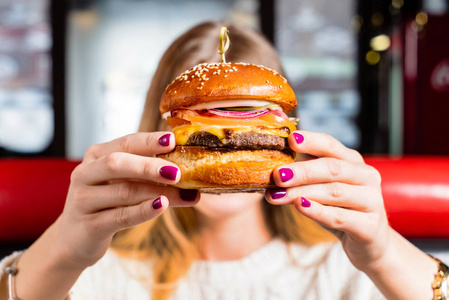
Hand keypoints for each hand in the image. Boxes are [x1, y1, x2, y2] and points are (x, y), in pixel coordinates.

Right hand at [55, 132, 199, 268]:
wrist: (73, 240)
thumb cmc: (105, 204)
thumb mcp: (118, 181)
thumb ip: (142, 171)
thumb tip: (185, 167)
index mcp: (96, 156)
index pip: (125, 143)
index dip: (149, 141)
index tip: (173, 141)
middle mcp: (86, 174)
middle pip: (117, 164)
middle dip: (149, 166)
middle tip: (178, 172)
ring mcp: (84, 200)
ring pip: (124, 192)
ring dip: (159, 192)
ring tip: (187, 195)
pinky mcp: (89, 226)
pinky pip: (121, 216)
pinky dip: (144, 210)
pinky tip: (162, 206)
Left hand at [265, 130, 389, 270]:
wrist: (370, 242)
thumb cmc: (341, 209)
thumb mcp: (323, 189)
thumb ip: (304, 179)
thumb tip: (270, 173)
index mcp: (353, 162)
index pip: (331, 145)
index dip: (311, 141)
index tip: (290, 138)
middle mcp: (366, 176)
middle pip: (332, 168)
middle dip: (301, 171)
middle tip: (277, 175)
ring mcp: (372, 201)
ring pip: (333, 192)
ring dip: (301, 192)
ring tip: (276, 195)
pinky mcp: (369, 226)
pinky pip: (339, 217)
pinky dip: (317, 211)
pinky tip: (299, 206)